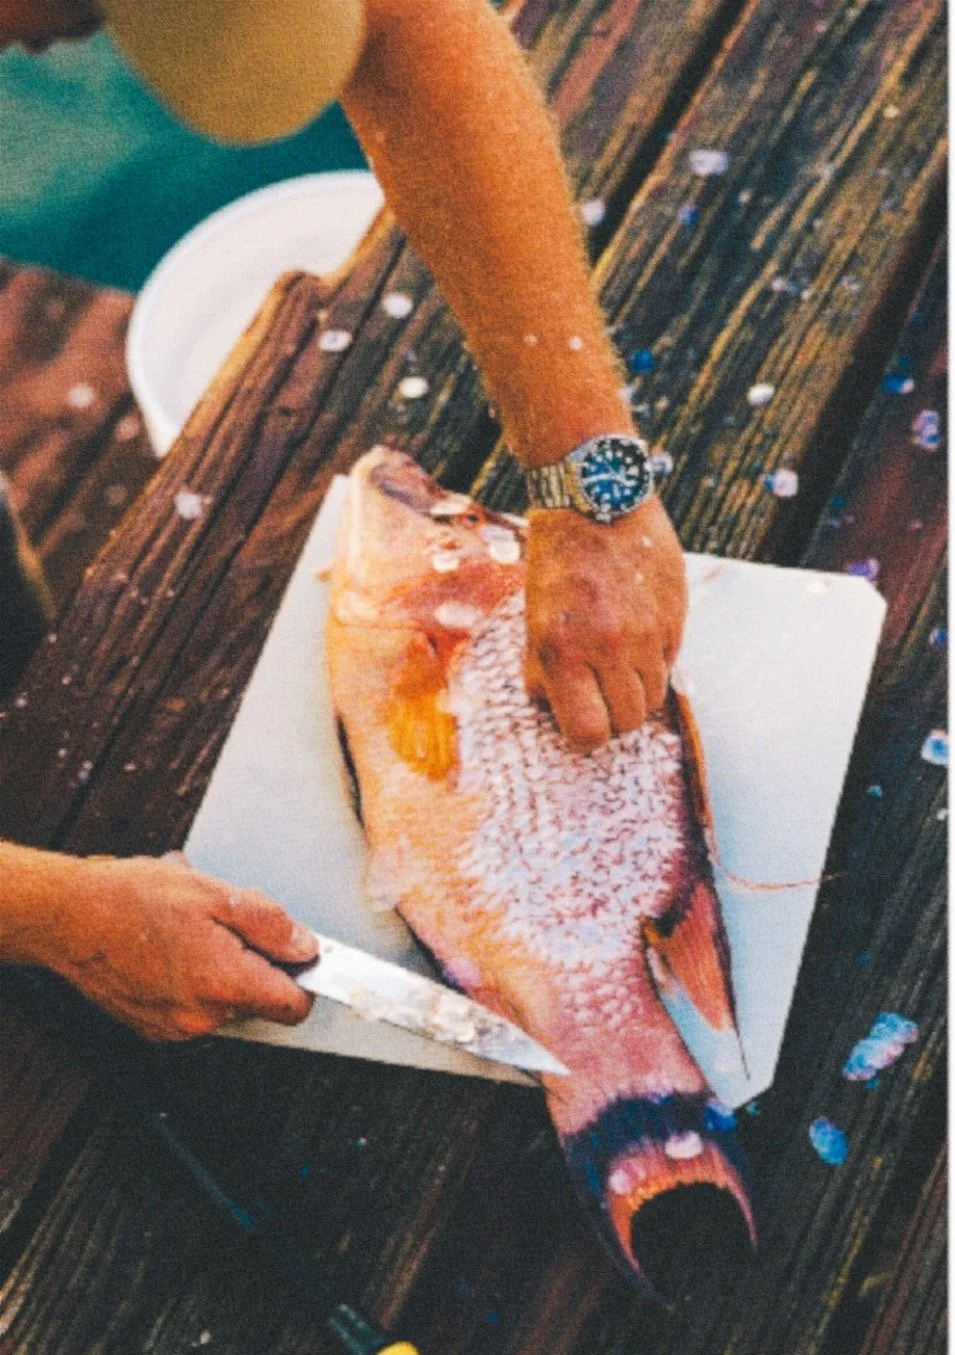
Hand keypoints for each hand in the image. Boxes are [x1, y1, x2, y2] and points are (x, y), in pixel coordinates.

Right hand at [40, 854, 317, 1041]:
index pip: (294, 1006)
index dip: (305, 978)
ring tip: (191, 929)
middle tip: (228, 923)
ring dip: (222, 968)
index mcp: (225, 984)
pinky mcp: (154, 1027)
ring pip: (226, 1001)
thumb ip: (270, 925)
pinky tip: (170, 947)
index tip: (303, 957)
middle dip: (255, 962)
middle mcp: (203, 1018)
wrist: (68, 917)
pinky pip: (195, 1006)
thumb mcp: (216, 894)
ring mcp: (176, 1028)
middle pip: (260, 1000)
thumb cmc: (134, 899)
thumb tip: (307, 947)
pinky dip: (193, 979)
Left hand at [524, 497, 687, 751]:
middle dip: (613, 719)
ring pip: (655, 699)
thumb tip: (556, 710)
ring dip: (636, 695)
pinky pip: (671, 665)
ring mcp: (649, 632)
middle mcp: (611, 645)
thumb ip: (543, 670)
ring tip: (617, 669)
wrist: (597, 500)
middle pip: (628, 722)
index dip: (585, 737)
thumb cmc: (556, 561)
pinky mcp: (676, 615)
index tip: (580, 724)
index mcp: (565, 649)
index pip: (589, 733)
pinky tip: (636, 640)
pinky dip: (654, 665)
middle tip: (599, 696)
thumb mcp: (533, 619)